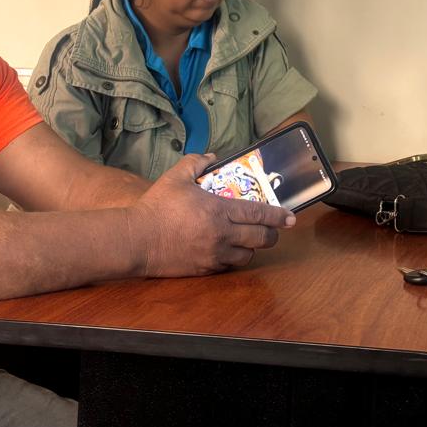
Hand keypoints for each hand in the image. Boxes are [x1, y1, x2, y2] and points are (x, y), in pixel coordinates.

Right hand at [126, 154, 295, 276]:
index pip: (259, 214)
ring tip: (248, 240)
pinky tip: (227, 251)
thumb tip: (212, 157)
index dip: (278, 216)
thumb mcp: (176, 177)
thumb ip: (197, 163)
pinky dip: (232, 259)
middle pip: (260, 239)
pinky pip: (227, 266)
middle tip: (274, 231)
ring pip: (247, 256)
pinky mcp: (204, 269)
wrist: (136, 240)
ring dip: (251, 248)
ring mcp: (214, 255)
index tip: (291, 217)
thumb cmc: (156, 207)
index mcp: (219, 211)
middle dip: (272, 235)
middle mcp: (222, 235)